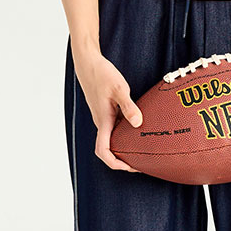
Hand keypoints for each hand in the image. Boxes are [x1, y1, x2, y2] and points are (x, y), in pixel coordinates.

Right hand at [73, 52, 143, 171]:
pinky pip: (114, 128)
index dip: (115, 163)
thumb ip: (129, 107)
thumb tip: (138, 124)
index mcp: (103, 120)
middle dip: (123, 159)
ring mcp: (102, 117)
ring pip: (111, 138)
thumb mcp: (120, 88)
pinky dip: (124, 134)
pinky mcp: (105, 111)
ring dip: (124, 147)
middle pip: (108, 149)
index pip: (104, 151)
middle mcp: (101, 122)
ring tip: (142, 148)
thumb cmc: (102, 74)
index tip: (130, 167)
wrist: (88, 63)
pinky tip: (137, 128)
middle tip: (142, 162)